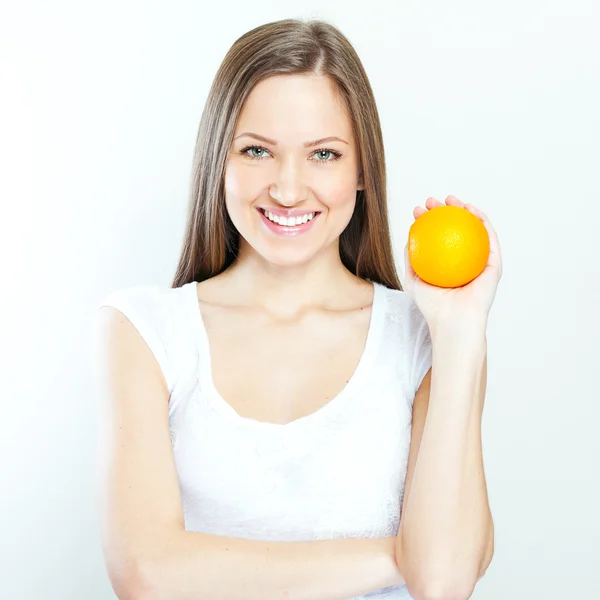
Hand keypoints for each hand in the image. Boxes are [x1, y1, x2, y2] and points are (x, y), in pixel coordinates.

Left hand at [402, 195, 502, 334]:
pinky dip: (482, 221)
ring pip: (474, 230)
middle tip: (431, 201)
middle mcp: (464, 262)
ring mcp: (480, 262)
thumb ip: (411, 260)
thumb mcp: (413, 280)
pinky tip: (470, 210)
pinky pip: (489, 238)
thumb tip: (409, 237)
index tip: (418, 211)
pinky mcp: (494, 264)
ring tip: (450, 199)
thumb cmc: (432, 306)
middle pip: (456, 229)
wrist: (453, 321)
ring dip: (464, 209)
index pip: (438, 237)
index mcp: (447, 265)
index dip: (428, 221)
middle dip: (444, 210)